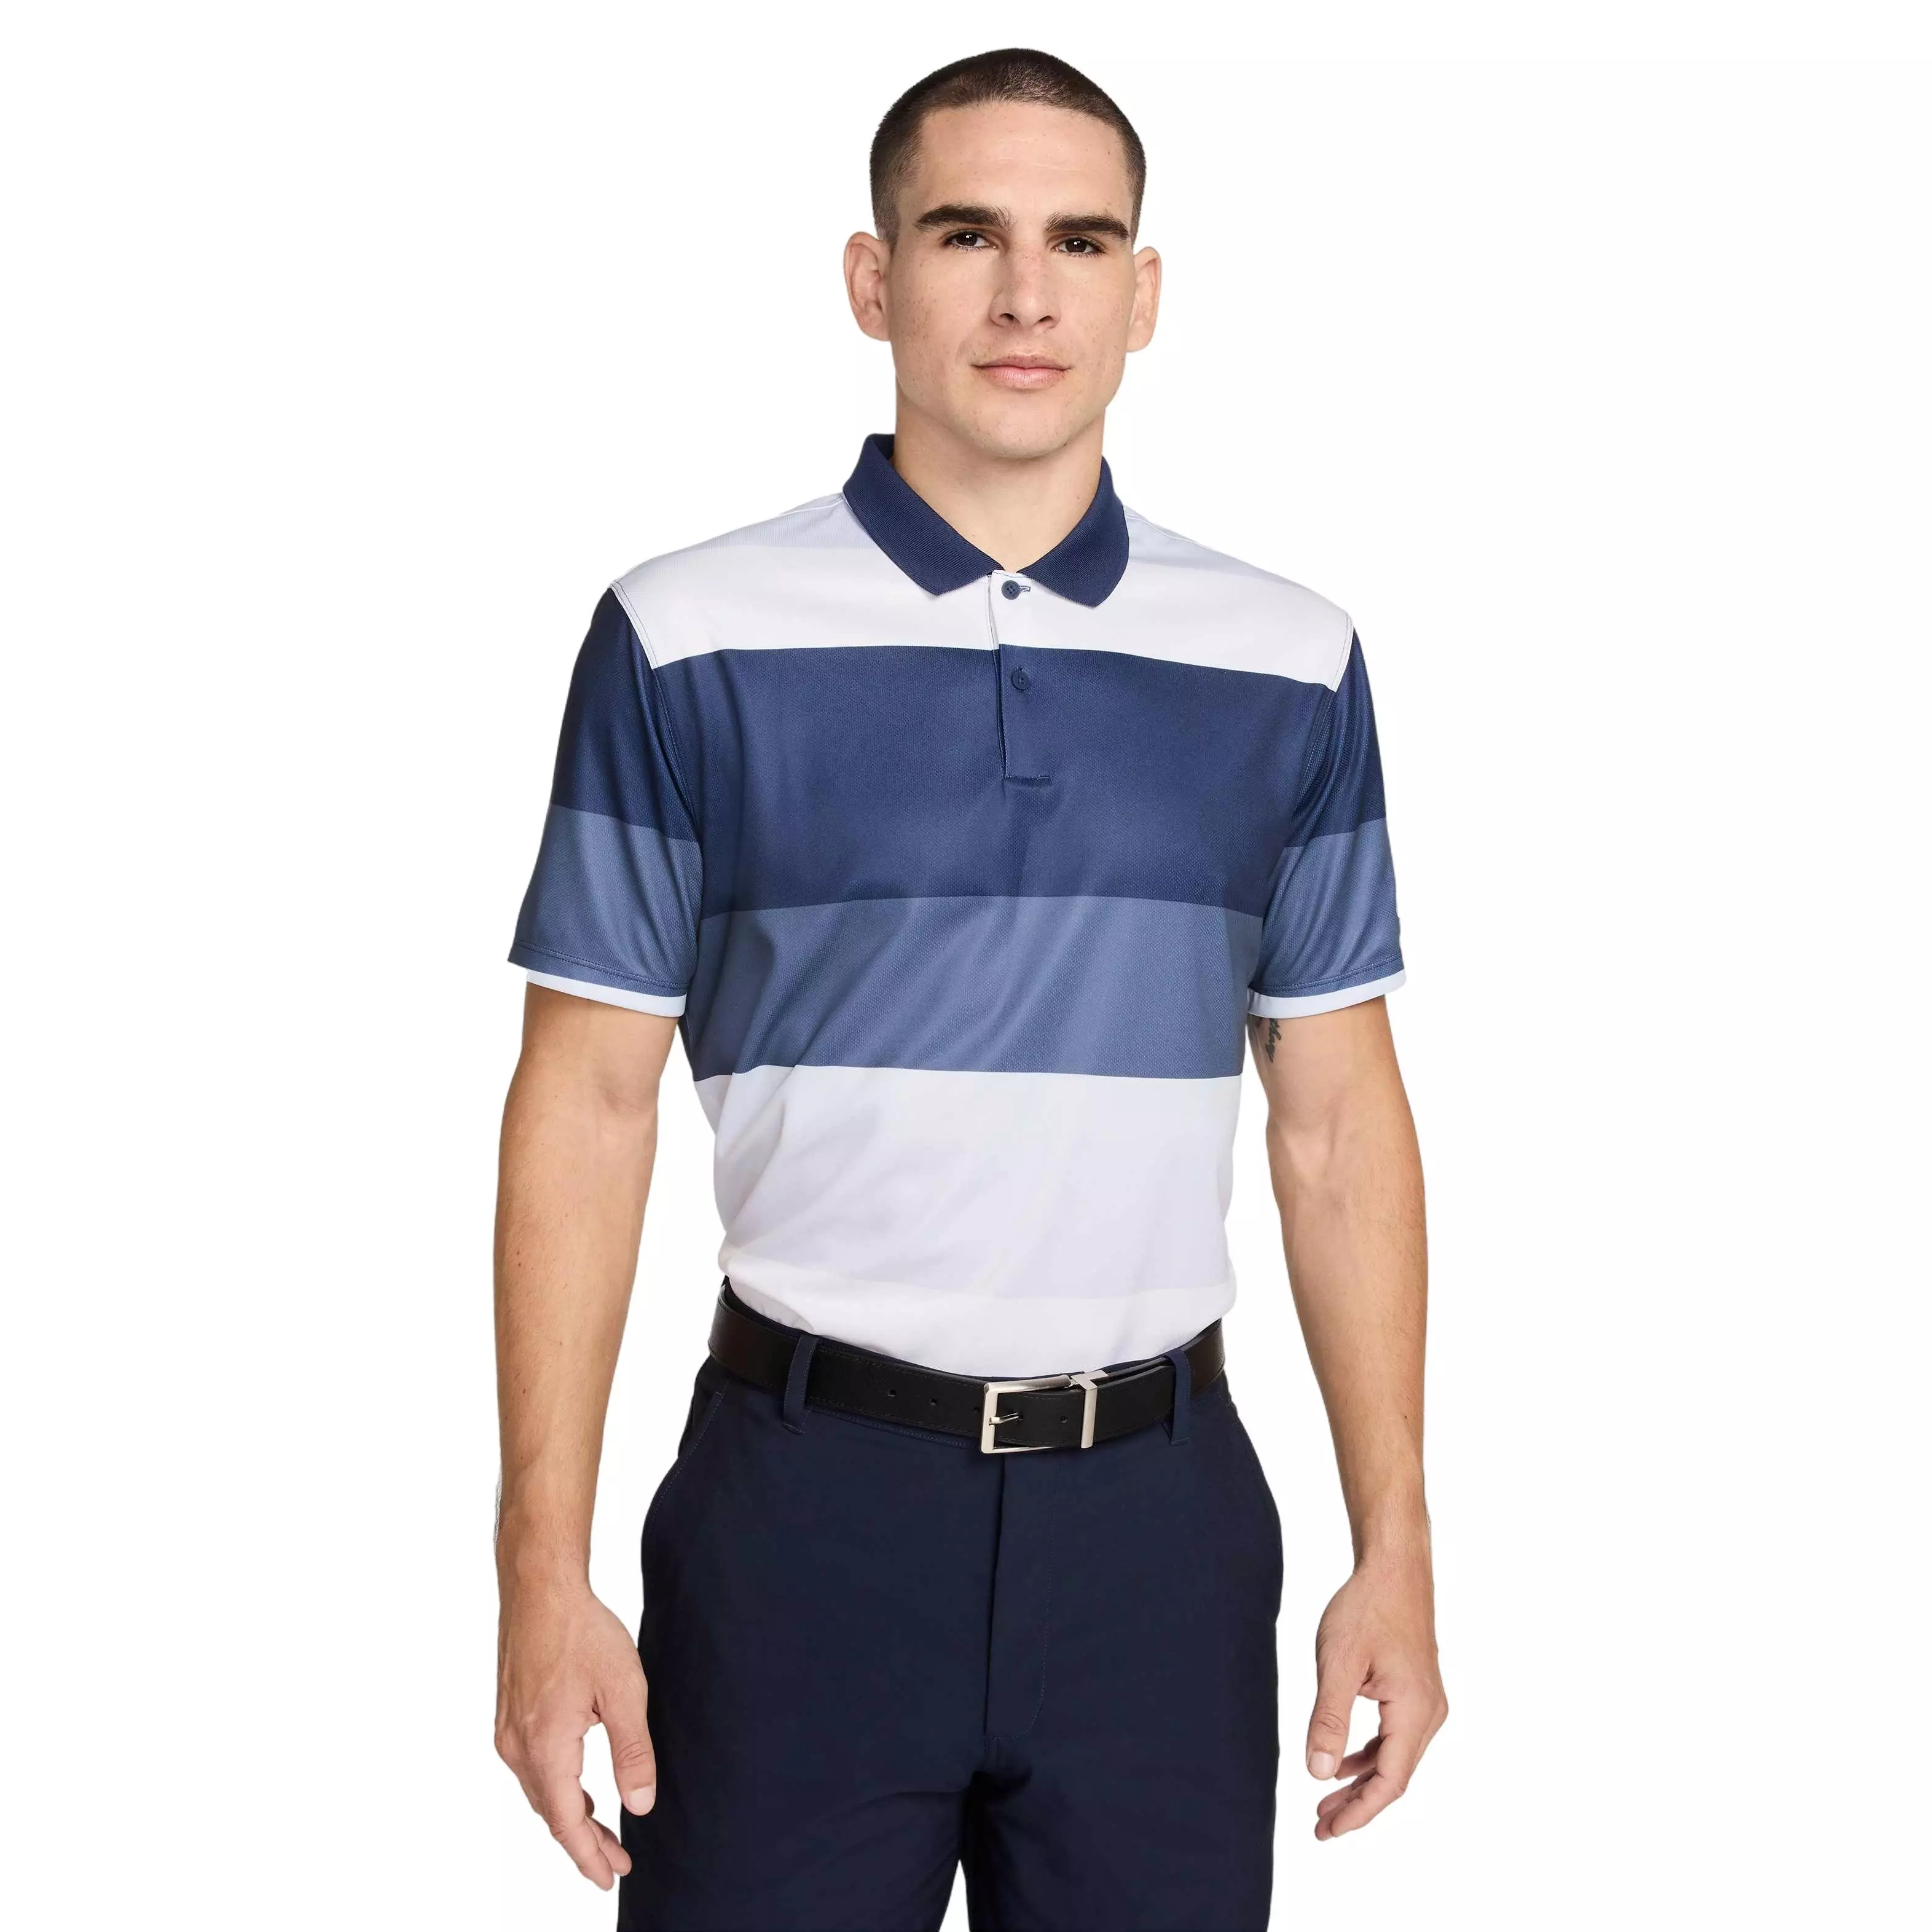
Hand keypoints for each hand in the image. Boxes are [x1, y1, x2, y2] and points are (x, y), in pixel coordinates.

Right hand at [495, 1583, 655, 1888]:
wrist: (540, 1588)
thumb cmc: (582, 1632)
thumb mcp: (624, 1690)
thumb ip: (633, 1752)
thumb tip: (640, 1807)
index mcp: (545, 1748)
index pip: (567, 1822)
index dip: (589, 1855)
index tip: (610, 1877)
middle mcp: (517, 1747)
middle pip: (551, 1813)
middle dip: (583, 1841)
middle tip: (615, 1863)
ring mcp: (508, 1731)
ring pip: (540, 1792)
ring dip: (570, 1815)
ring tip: (601, 1833)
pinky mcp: (509, 1715)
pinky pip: (532, 1769)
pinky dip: (556, 1788)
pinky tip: (578, 1788)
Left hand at [1305, 1554, 1447, 1839]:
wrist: (1394, 1568)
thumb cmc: (1366, 1608)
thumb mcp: (1337, 1663)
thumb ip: (1329, 1719)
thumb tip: (1319, 1772)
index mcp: (1414, 1712)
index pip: (1389, 1782)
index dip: (1359, 1812)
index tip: (1327, 1832)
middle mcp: (1429, 1713)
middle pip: (1394, 1776)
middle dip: (1357, 1804)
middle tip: (1320, 1827)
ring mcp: (1426, 1702)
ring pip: (1395, 1758)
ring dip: (1362, 1781)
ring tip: (1326, 1802)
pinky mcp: (1416, 1690)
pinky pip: (1395, 1736)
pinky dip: (1370, 1754)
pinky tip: (1343, 1761)